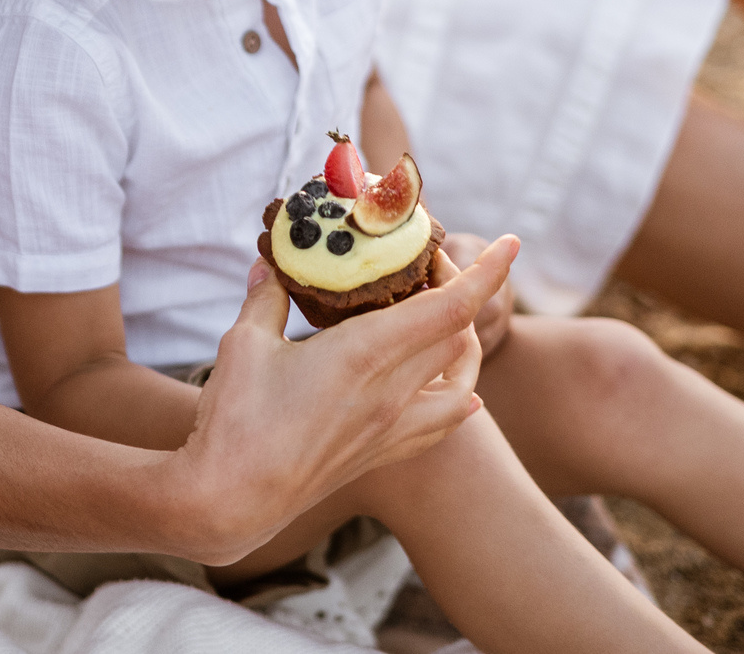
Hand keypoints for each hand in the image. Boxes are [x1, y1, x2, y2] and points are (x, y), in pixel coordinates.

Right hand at [173, 236, 516, 564]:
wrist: (233, 500)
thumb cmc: (237, 421)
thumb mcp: (245, 343)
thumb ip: (266, 298)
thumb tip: (269, 266)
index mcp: (365, 354)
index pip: (449, 307)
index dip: (486, 272)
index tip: (510, 243)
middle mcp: (392, 392)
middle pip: (458, 334)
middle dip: (460, 289)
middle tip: (428, 263)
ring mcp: (392, 428)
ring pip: (461, 381)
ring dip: (466, 344)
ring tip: (451, 319)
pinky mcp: (381, 453)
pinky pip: (441, 423)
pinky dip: (459, 399)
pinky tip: (461, 396)